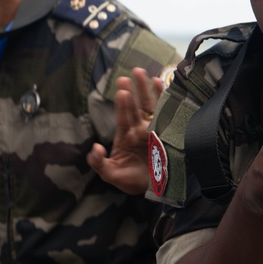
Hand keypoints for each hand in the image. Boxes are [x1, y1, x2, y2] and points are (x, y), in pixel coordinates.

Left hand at [88, 68, 165, 194]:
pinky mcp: (167, 133)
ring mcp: (154, 130)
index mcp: (126, 137)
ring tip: (145, 73)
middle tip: (132, 73)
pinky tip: (164, 87)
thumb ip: (99, 163)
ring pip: (151, 106)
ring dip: (148, 90)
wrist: (155, 190)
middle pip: (137, 106)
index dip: (123, 104)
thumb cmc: (132, 181)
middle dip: (135, 90)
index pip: (124, 117)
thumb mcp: (111, 175)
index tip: (123, 90)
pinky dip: (166, 101)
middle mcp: (140, 129)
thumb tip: (95, 147)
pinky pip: (166, 114)